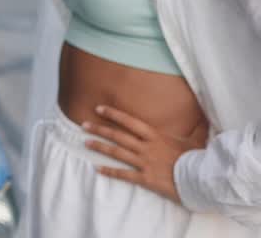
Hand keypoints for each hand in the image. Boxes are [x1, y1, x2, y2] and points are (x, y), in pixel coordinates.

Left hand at [83, 105, 208, 204]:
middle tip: (83, 125)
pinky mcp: (145, 178)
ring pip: (117, 152)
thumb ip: (196, 128)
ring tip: (85, 143)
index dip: (113, 114)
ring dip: (100, 147)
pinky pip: (123, 174)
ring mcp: (144, 162)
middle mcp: (146, 147)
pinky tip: (97, 168)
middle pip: (118, 136)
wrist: (201, 179)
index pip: (129, 121)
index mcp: (156, 136)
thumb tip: (204, 116)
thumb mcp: (196, 140)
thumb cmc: (198, 159)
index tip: (99, 109)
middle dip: (99, 129)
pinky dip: (109, 171)